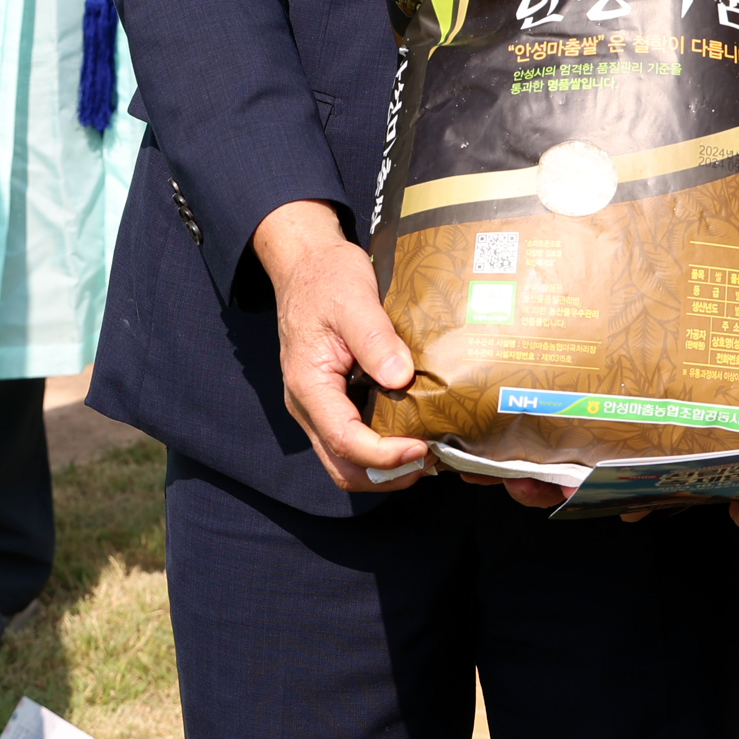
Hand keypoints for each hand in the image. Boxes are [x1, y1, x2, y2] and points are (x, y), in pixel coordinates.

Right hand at [254, 199, 426, 490]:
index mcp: (309, 385)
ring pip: (346, 459)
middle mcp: (309, 405)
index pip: (344, 439)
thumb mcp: (353, 299)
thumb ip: (375, 340)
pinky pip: (353, 438)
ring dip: (385, 467)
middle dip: (387, 473)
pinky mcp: (332, 400)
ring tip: (428, 454)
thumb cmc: (328, 278)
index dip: (385, 454)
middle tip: (431, 460)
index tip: (423, 447)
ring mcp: (319, 406)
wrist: (307, 264)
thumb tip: (402, 379)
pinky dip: (382, 448)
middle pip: (343, 466)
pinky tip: (413, 433)